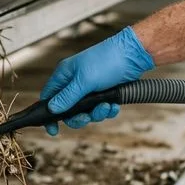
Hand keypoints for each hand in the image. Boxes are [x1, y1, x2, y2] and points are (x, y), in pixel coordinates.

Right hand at [40, 26, 154, 134]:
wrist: (134, 54)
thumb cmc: (107, 61)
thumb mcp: (85, 81)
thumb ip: (67, 97)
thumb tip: (52, 109)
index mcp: (64, 75)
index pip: (49, 97)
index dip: (49, 114)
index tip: (54, 129)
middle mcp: (74, 82)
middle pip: (68, 110)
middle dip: (79, 117)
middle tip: (87, 118)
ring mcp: (89, 88)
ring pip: (86, 111)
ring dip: (97, 113)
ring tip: (107, 106)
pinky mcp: (103, 92)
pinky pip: (100, 108)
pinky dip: (107, 110)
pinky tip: (114, 105)